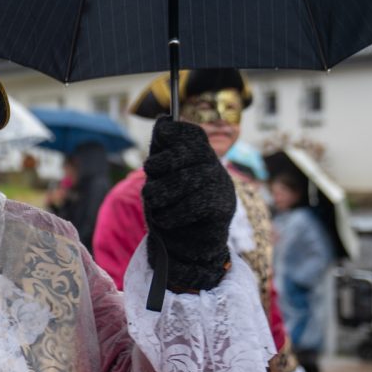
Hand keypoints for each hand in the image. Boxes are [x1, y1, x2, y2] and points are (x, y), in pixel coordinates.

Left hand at [142, 117, 234, 291]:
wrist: (188, 250)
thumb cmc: (171, 211)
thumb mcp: (161, 181)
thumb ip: (161, 154)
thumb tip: (162, 121)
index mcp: (199, 157)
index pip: (193, 134)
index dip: (176, 132)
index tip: (161, 136)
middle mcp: (214, 167)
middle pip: (187, 153)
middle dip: (160, 166)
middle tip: (149, 185)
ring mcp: (221, 186)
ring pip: (188, 179)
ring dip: (161, 193)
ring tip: (153, 203)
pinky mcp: (222, 207)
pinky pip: (194, 203)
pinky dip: (172, 212)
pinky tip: (164, 219)